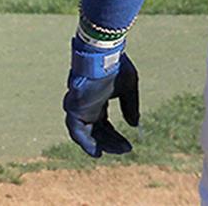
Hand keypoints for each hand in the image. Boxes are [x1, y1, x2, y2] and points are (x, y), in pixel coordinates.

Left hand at [63, 39, 139, 156]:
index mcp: (98, 100)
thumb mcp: (129, 89)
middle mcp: (86, 107)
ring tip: (114, 152)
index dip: (115, 136)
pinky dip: (85, 143)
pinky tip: (97, 152)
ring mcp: (78, 108)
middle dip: (110, 141)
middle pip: (96, 131)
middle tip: (126, 149)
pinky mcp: (73, 108)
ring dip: (100, 144)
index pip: (104, 124)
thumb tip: (134, 125)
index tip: (129, 145)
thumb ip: (130, 107)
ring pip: (86, 133)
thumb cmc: (117, 67)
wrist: (103, 56)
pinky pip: (77, 131)